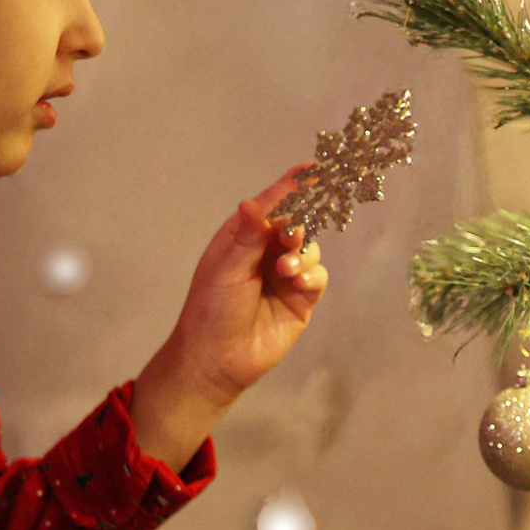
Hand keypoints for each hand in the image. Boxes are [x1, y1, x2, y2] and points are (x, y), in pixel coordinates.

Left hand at [131, 169, 329, 466]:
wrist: (217, 360)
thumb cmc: (211, 310)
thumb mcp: (225, 269)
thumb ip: (247, 236)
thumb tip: (254, 202)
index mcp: (244, 235)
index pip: (272, 203)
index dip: (292, 186)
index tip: (312, 170)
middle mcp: (267, 250)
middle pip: (298, 222)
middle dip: (300, 224)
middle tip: (292, 235)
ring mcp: (286, 273)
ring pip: (311, 248)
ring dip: (303, 254)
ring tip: (286, 271)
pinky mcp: (301, 298)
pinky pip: (318, 276)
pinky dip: (312, 275)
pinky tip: (297, 282)